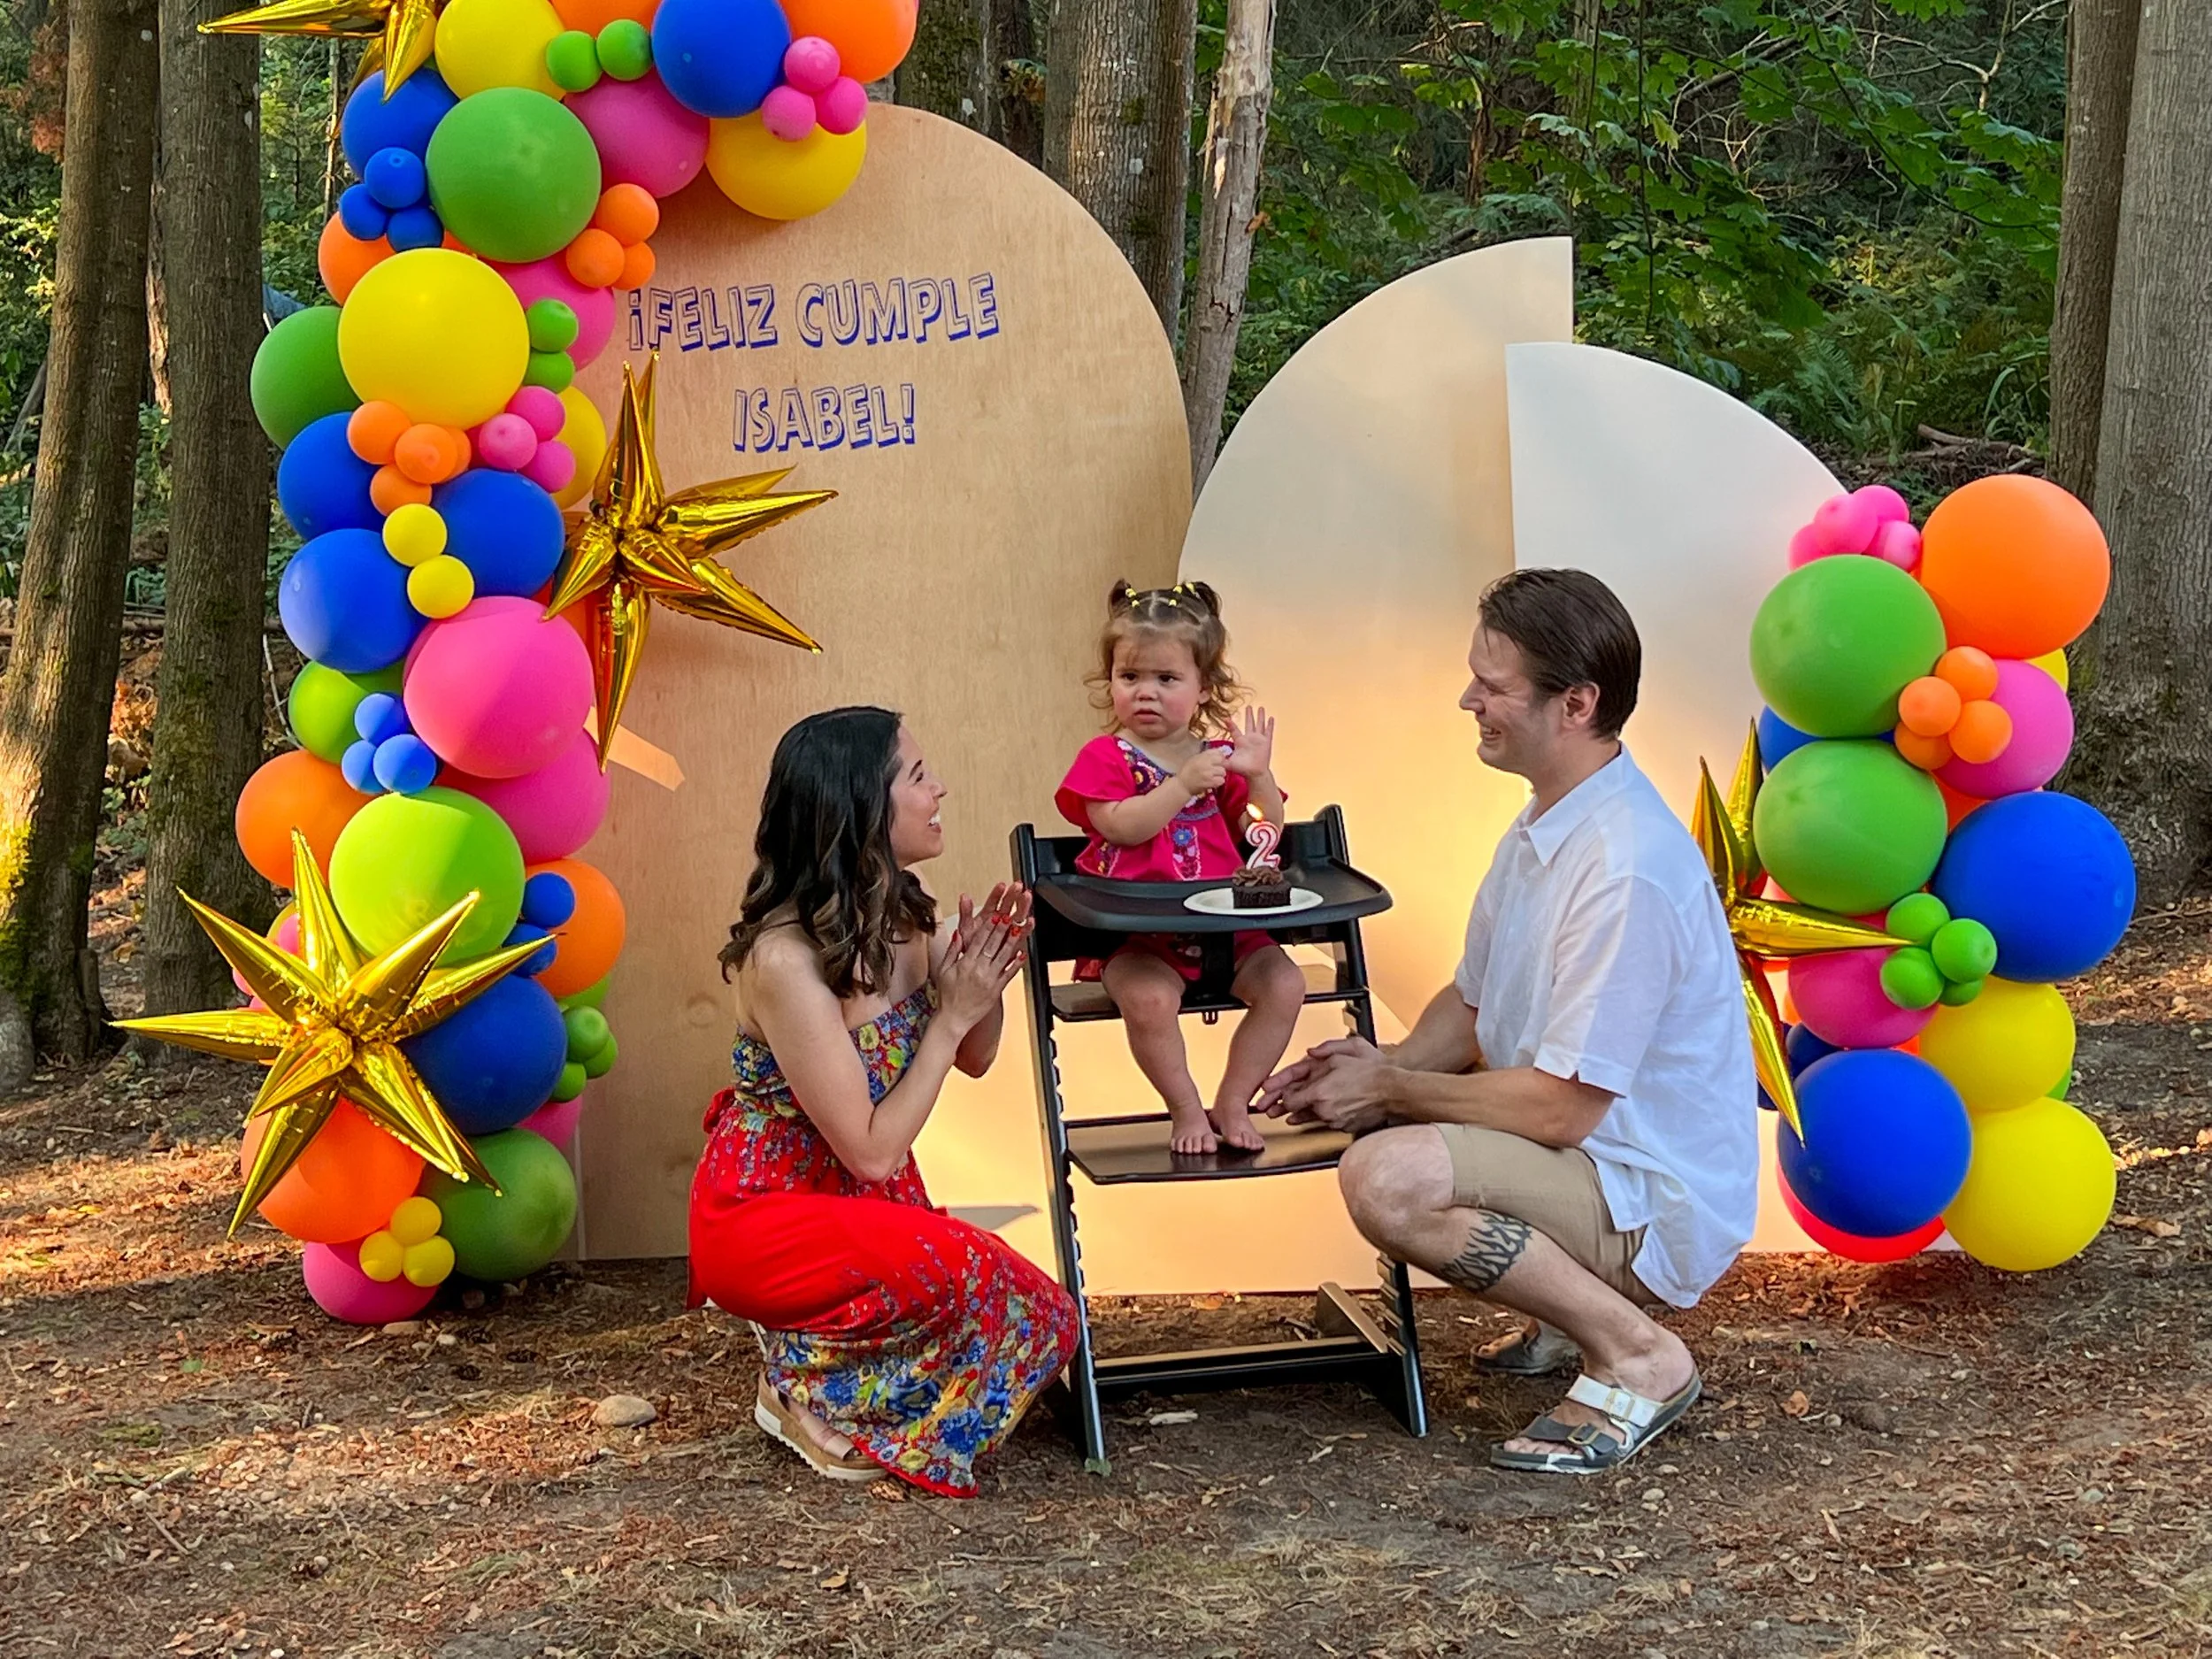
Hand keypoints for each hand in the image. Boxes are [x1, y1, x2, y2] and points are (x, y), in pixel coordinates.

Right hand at [935, 885, 1031, 1033]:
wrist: (954, 1019)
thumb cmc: (947, 995)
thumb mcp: (943, 970)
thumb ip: (953, 951)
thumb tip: (958, 934)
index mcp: (965, 963)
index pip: (978, 940)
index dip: (988, 926)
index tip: (995, 915)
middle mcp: (979, 970)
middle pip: (992, 945)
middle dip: (1002, 929)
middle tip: (1010, 916)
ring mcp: (989, 980)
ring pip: (1003, 957)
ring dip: (1012, 942)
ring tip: (1019, 929)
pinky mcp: (997, 990)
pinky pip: (1008, 975)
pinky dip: (1016, 964)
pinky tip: (1023, 954)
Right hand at [1173, 745, 1229, 799]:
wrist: (1182, 785)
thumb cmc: (1188, 771)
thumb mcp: (1195, 758)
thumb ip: (1207, 754)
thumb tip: (1221, 752)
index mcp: (1202, 756)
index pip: (1218, 753)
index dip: (1220, 758)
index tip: (1217, 762)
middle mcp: (1206, 763)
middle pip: (1222, 762)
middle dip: (1221, 766)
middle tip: (1216, 770)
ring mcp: (1208, 773)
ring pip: (1223, 772)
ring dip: (1220, 775)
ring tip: (1214, 777)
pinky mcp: (1209, 782)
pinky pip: (1221, 781)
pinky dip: (1219, 782)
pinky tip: (1214, 782)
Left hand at [1225, 706, 1275, 778]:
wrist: (1255, 774)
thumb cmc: (1242, 769)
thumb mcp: (1230, 763)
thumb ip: (1221, 760)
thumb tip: (1212, 758)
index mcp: (1240, 741)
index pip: (1234, 730)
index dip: (1230, 724)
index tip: (1226, 718)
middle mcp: (1249, 738)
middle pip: (1249, 724)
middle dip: (1249, 715)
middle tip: (1248, 706)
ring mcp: (1258, 740)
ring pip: (1259, 725)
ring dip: (1260, 716)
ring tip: (1261, 708)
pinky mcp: (1266, 742)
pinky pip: (1268, 732)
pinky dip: (1270, 725)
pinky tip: (1271, 718)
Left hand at [1256, 1036, 1390, 1132]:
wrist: (1391, 1091)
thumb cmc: (1370, 1072)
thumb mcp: (1342, 1055)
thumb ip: (1322, 1054)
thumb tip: (1310, 1053)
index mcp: (1320, 1092)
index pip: (1289, 1100)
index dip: (1283, 1096)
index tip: (1280, 1093)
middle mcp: (1324, 1110)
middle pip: (1298, 1111)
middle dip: (1292, 1104)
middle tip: (1281, 1103)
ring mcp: (1334, 1121)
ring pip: (1312, 1117)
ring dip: (1308, 1110)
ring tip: (1304, 1105)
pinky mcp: (1344, 1128)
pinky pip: (1328, 1122)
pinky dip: (1325, 1114)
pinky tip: (1330, 1105)